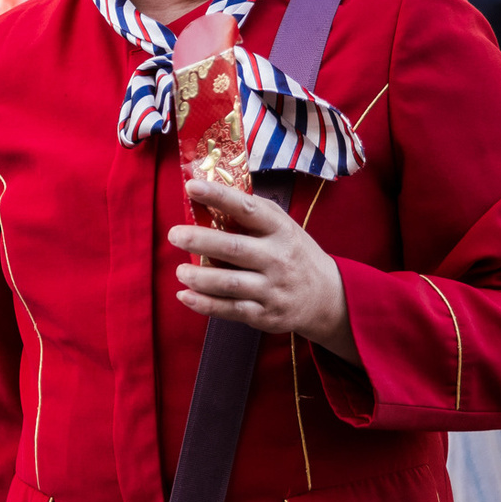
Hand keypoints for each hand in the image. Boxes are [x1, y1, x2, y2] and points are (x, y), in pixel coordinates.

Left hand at [167, 179, 355, 363]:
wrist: (325, 296)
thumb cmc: (293, 253)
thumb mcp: (282, 227)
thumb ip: (251, 213)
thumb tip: (207, 194)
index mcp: (280, 229)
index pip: (247, 208)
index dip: (218, 196)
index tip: (192, 187)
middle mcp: (277, 258)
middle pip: (234, 248)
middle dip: (200, 240)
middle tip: (175, 235)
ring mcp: (272, 288)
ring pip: (229, 283)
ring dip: (199, 277)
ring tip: (179, 270)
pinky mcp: (264, 314)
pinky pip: (230, 310)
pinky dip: (204, 304)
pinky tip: (185, 295)